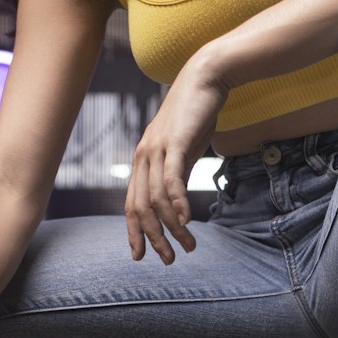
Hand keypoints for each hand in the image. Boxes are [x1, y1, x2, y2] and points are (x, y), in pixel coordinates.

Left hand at [126, 54, 229, 263]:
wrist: (205, 79)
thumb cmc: (196, 115)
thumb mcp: (182, 149)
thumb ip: (176, 173)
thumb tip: (177, 202)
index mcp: (142, 160)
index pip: (131, 204)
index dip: (134, 232)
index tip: (141, 256)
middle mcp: (143, 157)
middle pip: (140, 208)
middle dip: (153, 238)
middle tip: (169, 259)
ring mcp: (156, 149)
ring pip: (157, 199)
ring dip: (172, 228)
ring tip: (189, 245)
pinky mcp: (174, 143)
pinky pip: (171, 180)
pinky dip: (176, 204)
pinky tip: (185, 221)